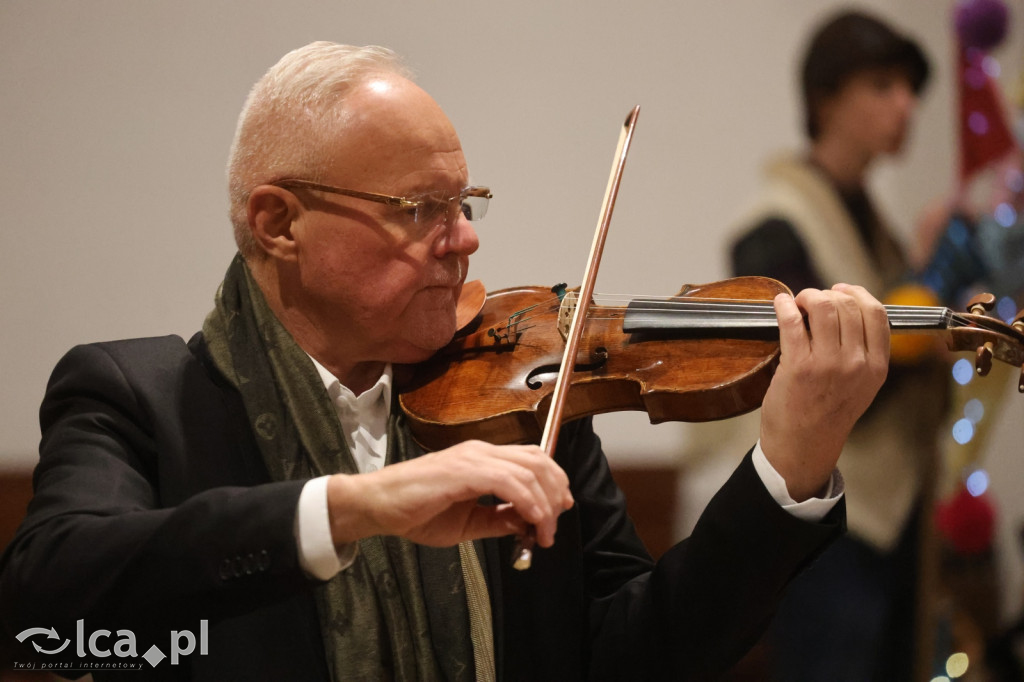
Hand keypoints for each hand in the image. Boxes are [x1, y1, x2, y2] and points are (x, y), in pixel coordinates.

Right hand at [324, 440, 573, 547]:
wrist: (378, 506)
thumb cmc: (416, 512)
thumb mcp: (468, 521)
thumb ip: (499, 519)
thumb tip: (527, 524)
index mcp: (483, 458)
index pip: (532, 458)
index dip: (554, 482)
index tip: (559, 511)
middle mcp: (481, 451)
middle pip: (539, 461)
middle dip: (555, 494)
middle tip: (553, 526)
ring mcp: (473, 457)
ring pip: (529, 471)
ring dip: (544, 505)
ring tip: (542, 533)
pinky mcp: (463, 470)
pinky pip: (509, 482)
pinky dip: (527, 502)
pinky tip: (530, 522)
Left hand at [759, 284, 888, 500]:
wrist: (804, 445)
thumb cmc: (828, 413)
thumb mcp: (862, 385)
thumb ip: (863, 351)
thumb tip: (848, 308)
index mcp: (876, 366)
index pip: (877, 313)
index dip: (857, 293)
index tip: (841, 290)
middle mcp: (856, 363)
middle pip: (848, 305)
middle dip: (826, 294)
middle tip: (812, 299)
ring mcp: (828, 364)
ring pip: (823, 307)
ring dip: (807, 297)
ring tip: (797, 302)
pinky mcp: (798, 367)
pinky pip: (792, 321)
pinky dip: (784, 306)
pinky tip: (780, 304)